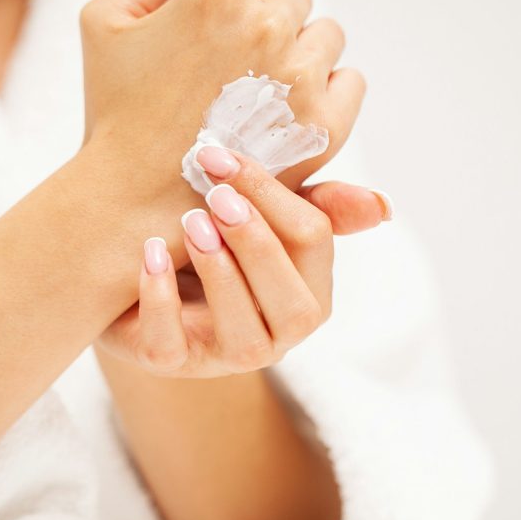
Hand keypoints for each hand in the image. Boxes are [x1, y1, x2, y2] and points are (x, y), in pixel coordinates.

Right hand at [79, 0, 365, 195]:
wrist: (133, 200)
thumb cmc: (116, 112)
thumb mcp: (106, 18)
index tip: (224, 30)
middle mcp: (265, 30)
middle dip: (267, 24)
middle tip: (232, 69)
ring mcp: (299, 80)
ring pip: (326, 36)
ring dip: (299, 54)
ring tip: (256, 93)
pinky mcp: (321, 128)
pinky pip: (352, 82)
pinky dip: (330, 88)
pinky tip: (289, 110)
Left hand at [95, 148, 391, 376]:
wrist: (138, 281)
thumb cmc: (215, 244)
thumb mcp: (263, 219)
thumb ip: (317, 207)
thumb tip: (382, 206)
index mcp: (309, 293)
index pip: (313, 243)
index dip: (272, 196)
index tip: (224, 156)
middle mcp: (278, 336)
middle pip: (291, 302)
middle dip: (256, 244)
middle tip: (215, 196)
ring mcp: (224, 357)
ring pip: (241, 333)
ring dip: (218, 272)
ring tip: (190, 222)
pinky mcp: (170, 363)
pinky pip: (170, 345)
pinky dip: (160, 297)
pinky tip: (151, 252)